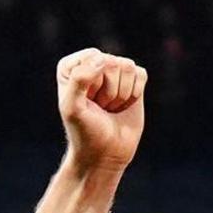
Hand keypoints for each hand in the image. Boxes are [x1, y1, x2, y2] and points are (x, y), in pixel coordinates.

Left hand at [56, 50, 147, 179]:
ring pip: (128, 67)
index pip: (93, 57)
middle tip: (100, 108)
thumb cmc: (84, 132)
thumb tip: (102, 58)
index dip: (93, 82)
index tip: (86, 102)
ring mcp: (114, 71)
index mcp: (71, 67)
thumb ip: (79, 80)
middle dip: (109, 91)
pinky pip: (141, 74)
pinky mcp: (133, 80)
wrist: (104, 154)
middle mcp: (92, 64)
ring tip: (110, 108)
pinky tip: (123, 106)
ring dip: (121, 94)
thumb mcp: (72, 108)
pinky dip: (134, 94)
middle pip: (112, 62)